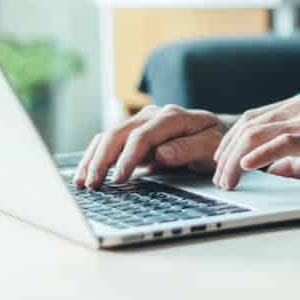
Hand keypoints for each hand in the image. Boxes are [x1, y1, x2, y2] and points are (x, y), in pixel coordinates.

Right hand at [74, 105, 227, 188]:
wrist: (217, 132)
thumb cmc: (216, 141)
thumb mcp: (212, 146)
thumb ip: (188, 148)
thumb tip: (160, 154)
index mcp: (172, 117)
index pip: (142, 136)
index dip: (128, 157)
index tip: (118, 178)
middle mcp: (152, 115)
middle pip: (119, 133)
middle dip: (102, 159)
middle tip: (92, 184)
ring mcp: (141, 122)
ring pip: (109, 136)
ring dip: (93, 158)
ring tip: (82, 181)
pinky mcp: (134, 134)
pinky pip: (110, 142)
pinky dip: (96, 157)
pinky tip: (86, 173)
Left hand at [212, 95, 299, 189]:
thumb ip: (295, 158)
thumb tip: (274, 170)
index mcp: (299, 107)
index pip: (253, 118)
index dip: (231, 139)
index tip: (222, 160)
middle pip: (248, 125)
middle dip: (227, 152)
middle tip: (219, 176)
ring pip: (257, 133)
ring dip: (235, 158)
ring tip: (227, 178)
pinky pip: (281, 142)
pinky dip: (259, 154)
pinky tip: (246, 166)